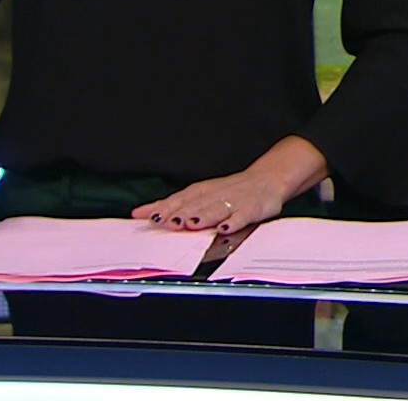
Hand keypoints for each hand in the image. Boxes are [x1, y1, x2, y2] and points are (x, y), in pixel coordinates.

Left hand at [132, 137, 327, 233]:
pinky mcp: (252, 209)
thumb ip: (171, 205)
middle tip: (168, 223)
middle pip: (196, 205)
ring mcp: (234, 202)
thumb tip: (139, 213)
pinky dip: (234, 221)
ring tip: (192, 224)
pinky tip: (226, 227)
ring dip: (204, 216)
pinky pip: (242, 215)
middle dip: (182, 213)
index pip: (180, 199)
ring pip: (217, 209)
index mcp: (201, 192)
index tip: (152, 217)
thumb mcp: (199, 194)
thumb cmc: (229, 191)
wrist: (267, 180)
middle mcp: (215, 195)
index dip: (167, 208)